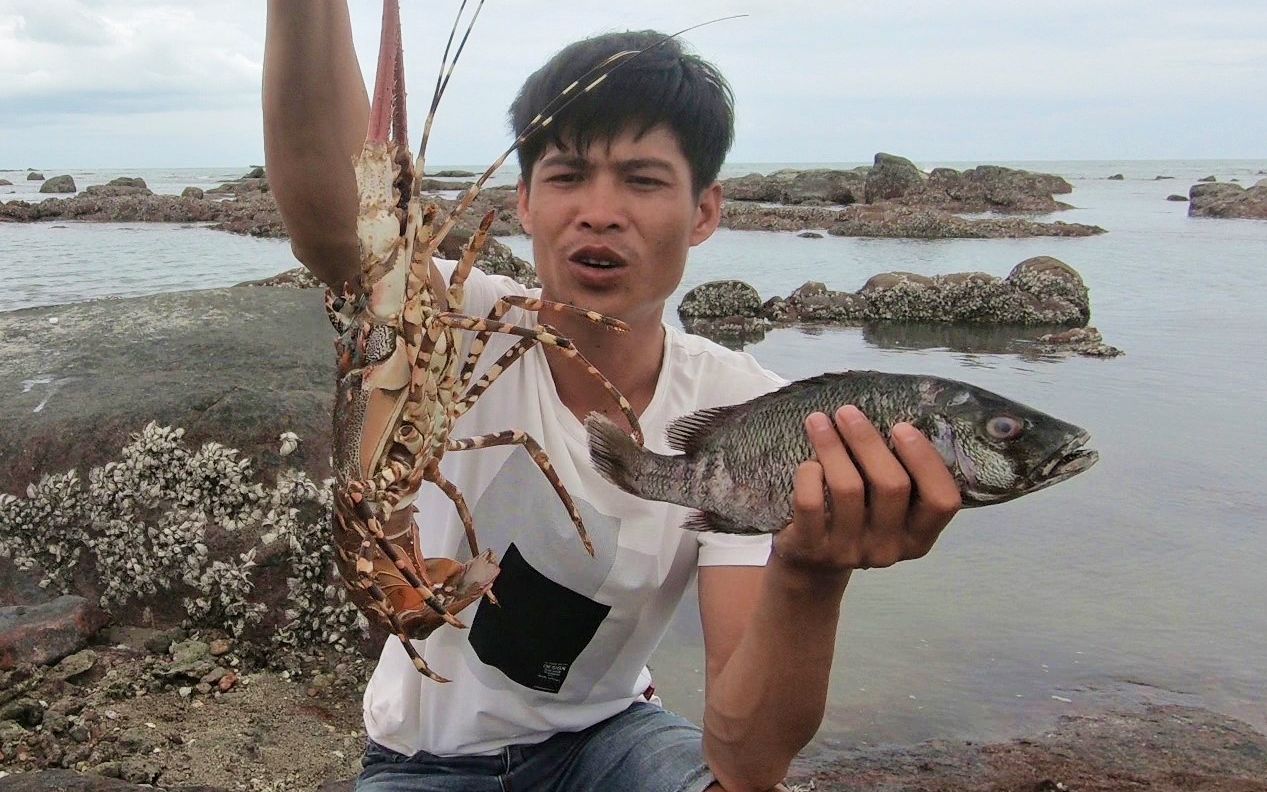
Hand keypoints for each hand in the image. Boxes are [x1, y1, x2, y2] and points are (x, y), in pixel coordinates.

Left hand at [772, 405, 961, 575]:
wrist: (811, 565)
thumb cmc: (856, 519)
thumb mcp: (885, 509)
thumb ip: (897, 476)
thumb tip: (890, 417)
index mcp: (918, 537)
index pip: (942, 501)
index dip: (926, 460)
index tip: (902, 427)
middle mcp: (889, 548)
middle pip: (891, 485)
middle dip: (868, 441)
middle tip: (847, 412)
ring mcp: (850, 552)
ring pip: (848, 488)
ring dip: (832, 447)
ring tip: (818, 421)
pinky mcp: (813, 549)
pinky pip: (811, 503)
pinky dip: (809, 474)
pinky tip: (807, 462)